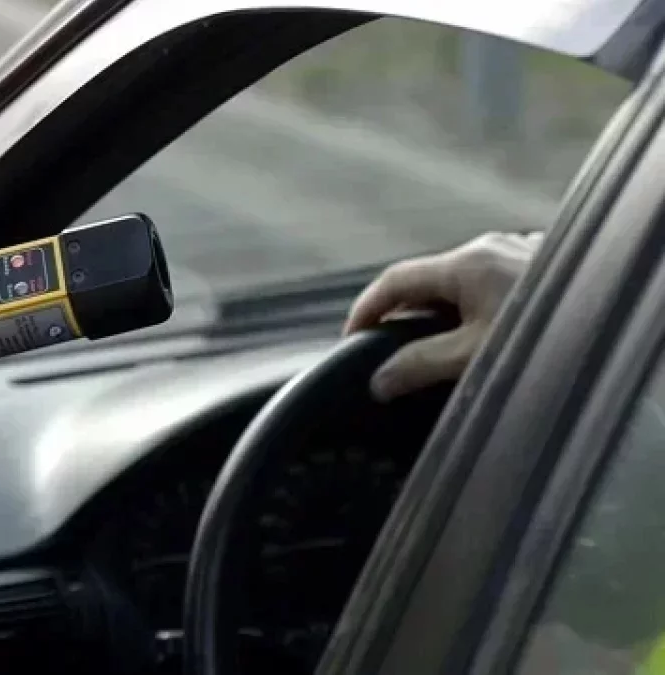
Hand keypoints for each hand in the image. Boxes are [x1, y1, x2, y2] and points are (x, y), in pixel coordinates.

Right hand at [343, 231, 542, 400]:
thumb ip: (420, 366)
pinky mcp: (545, 267)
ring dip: (444, 313)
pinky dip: (478, 309)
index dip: (366, 310)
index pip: (394, 281)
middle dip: (405, 315)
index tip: (351, 340)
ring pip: (465, 283)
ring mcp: (521, 253)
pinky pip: (495, 285)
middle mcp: (491, 247)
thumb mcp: (475, 359)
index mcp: (466, 263)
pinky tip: (489, 338)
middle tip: (390, 352)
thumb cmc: (552, 340)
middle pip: (429, 280)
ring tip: (438, 351)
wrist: (627, 324)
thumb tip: (379, 381)